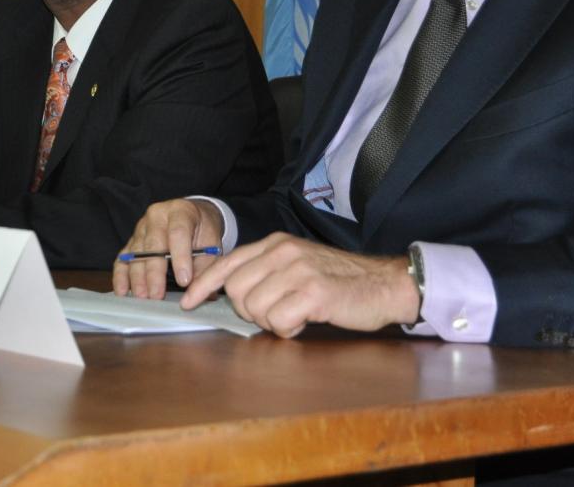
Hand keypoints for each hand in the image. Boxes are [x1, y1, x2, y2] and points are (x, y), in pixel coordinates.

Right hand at [112, 198, 224, 299]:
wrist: (192, 217)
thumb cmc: (201, 231)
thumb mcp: (211, 243)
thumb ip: (205, 267)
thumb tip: (200, 292)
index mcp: (180, 211)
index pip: (178, 233)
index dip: (181, 258)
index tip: (184, 281)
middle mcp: (157, 216)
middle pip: (153, 245)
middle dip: (155, 273)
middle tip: (157, 295)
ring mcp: (141, 227)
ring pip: (136, 253)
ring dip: (138, 278)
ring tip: (143, 297)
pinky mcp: (132, 240)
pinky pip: (123, 258)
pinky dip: (121, 276)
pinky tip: (123, 291)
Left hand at [180, 233, 418, 337]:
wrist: (385, 284)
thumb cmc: (340, 282)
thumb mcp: (299, 265)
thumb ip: (268, 272)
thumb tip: (234, 294)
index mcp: (277, 243)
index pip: (228, 263)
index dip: (205, 285)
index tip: (189, 302)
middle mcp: (284, 252)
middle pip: (237, 291)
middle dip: (249, 311)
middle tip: (276, 314)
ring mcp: (299, 270)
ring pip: (255, 308)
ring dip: (272, 322)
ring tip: (295, 315)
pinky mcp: (314, 292)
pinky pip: (278, 321)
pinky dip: (288, 329)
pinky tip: (305, 322)